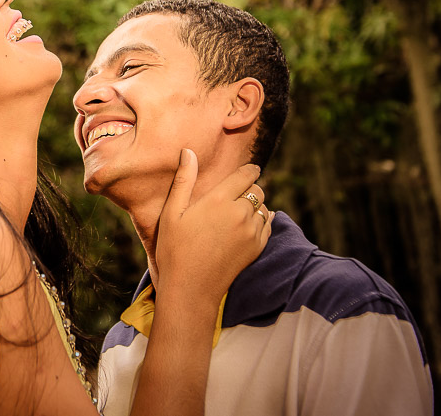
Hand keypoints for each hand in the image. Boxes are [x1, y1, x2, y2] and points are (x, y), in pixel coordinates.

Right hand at [154, 150, 272, 302]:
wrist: (190, 289)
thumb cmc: (175, 249)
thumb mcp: (172, 213)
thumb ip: (183, 180)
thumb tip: (188, 151)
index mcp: (218, 200)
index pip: (245, 175)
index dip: (249, 169)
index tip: (250, 168)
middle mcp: (239, 213)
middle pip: (257, 190)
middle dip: (251, 187)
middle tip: (239, 192)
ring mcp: (251, 232)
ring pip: (264, 208)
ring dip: (256, 205)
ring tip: (241, 210)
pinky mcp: (256, 248)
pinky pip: (268, 226)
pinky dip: (263, 221)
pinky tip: (250, 224)